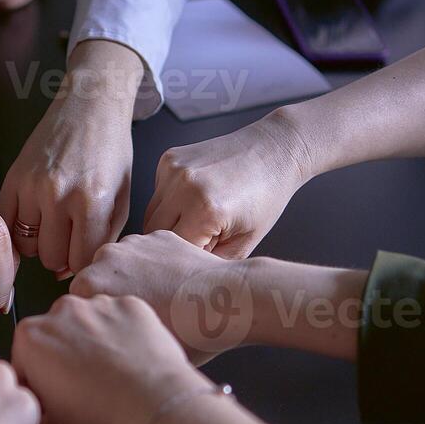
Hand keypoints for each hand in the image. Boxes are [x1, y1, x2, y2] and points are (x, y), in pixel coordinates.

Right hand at [0, 40, 139, 274]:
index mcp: (93, 202)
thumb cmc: (111, 151)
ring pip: (28, 246)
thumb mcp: (121, 199)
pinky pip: (6, 224)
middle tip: (69, 238)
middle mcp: (60, 195)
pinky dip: (18, 230)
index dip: (83, 264)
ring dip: (40, 242)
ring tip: (53, 224)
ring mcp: (32, 186)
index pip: (81, 260)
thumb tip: (68, 272)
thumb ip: (102, 239)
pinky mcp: (13, 177)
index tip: (83, 255)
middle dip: (62, 255)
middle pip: (52, 258)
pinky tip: (33, 222)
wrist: (90, 105)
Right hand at [12, 294, 204, 423]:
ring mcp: (100, 305)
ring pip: (90, 324)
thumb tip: (43, 412)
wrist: (153, 405)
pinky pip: (123, 320)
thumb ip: (35, 414)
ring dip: (95, 344)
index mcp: (31, 338)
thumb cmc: (102, 417)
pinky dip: (125, 336)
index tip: (52, 396)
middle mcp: (62, 311)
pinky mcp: (132, 306)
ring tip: (111, 377)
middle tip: (83, 389)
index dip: (38, 382)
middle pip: (57, 335)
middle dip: (65, 356)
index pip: (25, 359)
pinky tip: (131, 363)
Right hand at [72, 231, 252, 363]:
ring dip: (132, 278)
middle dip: (112, 295)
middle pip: (96, 280)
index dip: (98, 319)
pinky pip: (146, 252)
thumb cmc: (188, 334)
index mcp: (91, 287)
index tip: (116, 329)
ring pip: (121, 264)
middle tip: (139, 316)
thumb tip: (102, 345)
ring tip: (160, 300)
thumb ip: (109, 341)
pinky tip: (174, 284)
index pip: (79, 304)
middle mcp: (105, 258)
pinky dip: (155, 265)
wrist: (231, 302)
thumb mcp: (137, 347)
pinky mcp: (158, 233)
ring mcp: (133, 242)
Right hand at [145, 109, 313, 258]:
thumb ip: (210, 263)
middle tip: (201, 239)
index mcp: (205, 210)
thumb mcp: (245, 243)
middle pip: (153, 234)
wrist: (273, 151)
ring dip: (168, 224)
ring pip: (150, 215)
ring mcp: (173, 169)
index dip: (187, 259)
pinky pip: (157, 194)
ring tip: (199, 219)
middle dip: (172, 244)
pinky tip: (196, 197)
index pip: (173, 253)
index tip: (204, 255)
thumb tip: (181, 273)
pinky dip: (171, 203)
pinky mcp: (168, 159)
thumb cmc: (266, 197)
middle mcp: (184, 186)